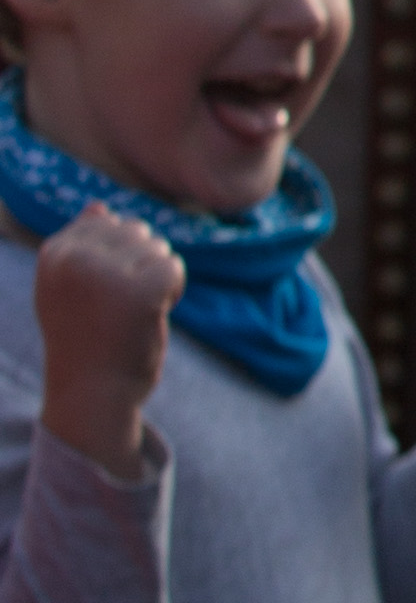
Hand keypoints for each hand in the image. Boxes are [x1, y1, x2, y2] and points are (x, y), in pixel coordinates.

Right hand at [31, 204, 179, 477]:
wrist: (92, 396)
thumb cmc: (85, 341)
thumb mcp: (69, 289)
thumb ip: (81, 247)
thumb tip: (98, 206)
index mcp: (54, 253)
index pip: (106, 223)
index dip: (115, 258)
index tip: (98, 296)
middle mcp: (75, 259)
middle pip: (136, 231)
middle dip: (139, 265)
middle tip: (118, 309)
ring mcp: (107, 273)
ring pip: (158, 248)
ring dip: (156, 280)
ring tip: (130, 315)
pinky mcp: (141, 290)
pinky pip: (174, 268)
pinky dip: (173, 291)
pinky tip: (151, 315)